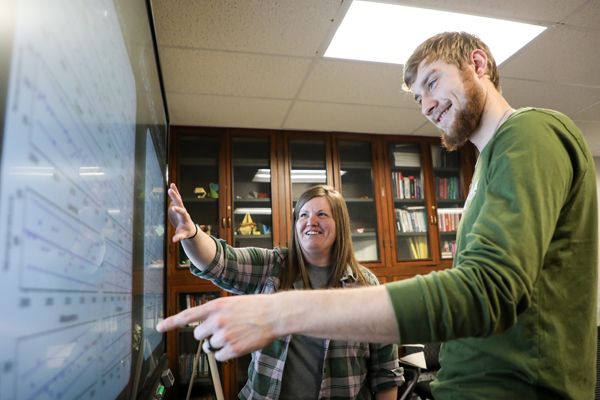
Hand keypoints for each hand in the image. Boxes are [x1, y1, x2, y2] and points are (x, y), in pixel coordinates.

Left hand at [156, 294, 278, 360]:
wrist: (274, 314)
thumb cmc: (256, 308)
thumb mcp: (232, 303)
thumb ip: (216, 313)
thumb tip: (206, 329)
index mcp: (216, 306)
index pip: (188, 315)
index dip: (171, 322)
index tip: (159, 327)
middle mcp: (217, 320)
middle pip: (198, 336)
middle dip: (207, 335)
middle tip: (222, 331)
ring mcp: (224, 335)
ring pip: (210, 347)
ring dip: (219, 344)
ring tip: (235, 335)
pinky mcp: (232, 349)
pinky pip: (220, 356)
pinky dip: (227, 353)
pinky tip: (239, 343)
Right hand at [167, 183, 195, 242]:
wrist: (188, 227)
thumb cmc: (186, 232)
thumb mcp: (183, 235)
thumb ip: (179, 237)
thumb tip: (175, 240)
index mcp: (185, 218)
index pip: (182, 213)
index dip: (178, 210)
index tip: (174, 208)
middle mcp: (183, 211)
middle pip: (180, 203)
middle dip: (175, 197)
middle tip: (170, 191)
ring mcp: (180, 208)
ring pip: (178, 199)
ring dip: (175, 193)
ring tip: (171, 186)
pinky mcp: (177, 206)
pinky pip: (175, 198)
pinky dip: (174, 192)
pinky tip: (171, 186)